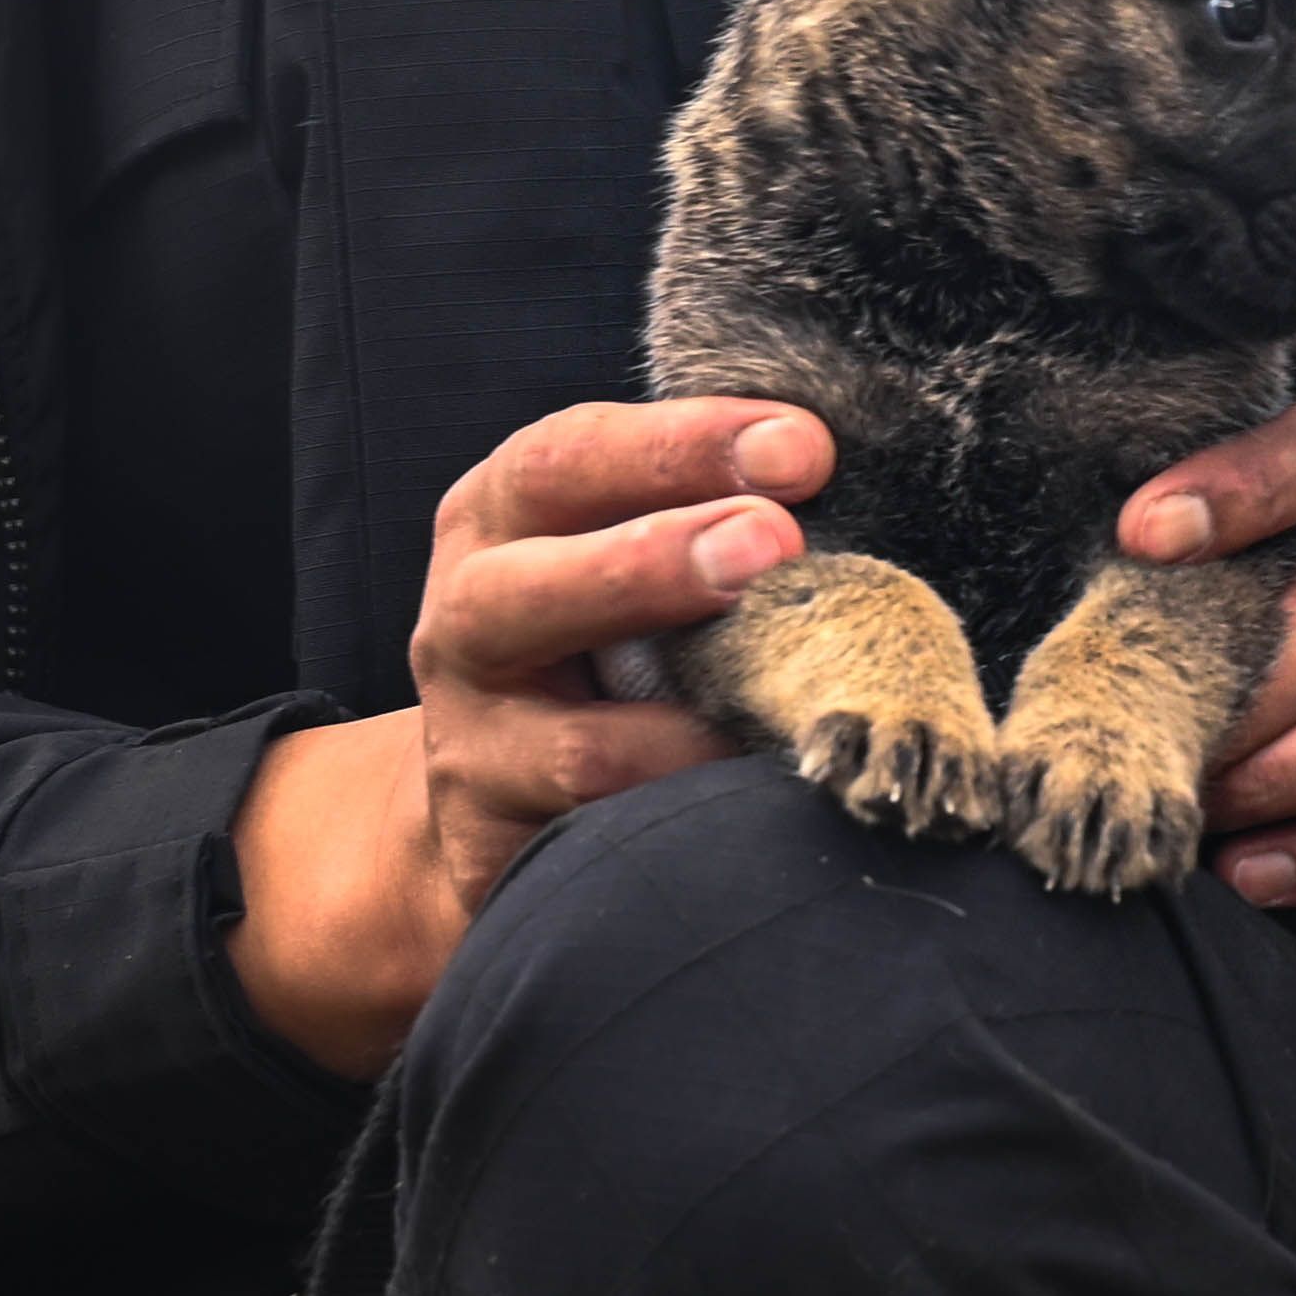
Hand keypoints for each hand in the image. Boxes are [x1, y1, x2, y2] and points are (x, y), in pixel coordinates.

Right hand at [221, 398, 826, 1078]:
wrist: (493, 794)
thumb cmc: (600, 634)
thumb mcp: (622, 544)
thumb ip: (704, 504)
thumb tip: (827, 468)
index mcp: (502, 514)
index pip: (575, 457)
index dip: (683, 446)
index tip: (802, 449)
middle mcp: (468, 618)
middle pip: (533, 588)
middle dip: (656, 562)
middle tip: (773, 543)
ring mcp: (473, 745)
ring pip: (571, 747)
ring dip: (684, 728)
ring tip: (776, 706)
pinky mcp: (495, 848)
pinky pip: (599, 848)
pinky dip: (681, 825)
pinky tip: (750, 808)